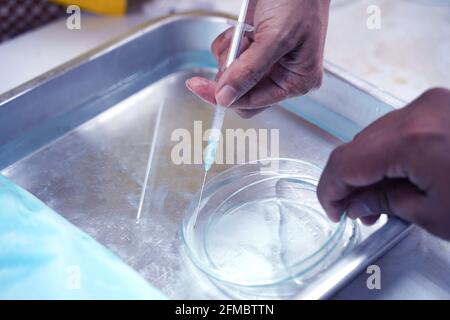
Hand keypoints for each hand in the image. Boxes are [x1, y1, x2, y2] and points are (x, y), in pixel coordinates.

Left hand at [186, 0, 329, 117]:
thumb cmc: (299, 1)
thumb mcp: (275, 37)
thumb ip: (250, 71)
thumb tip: (226, 98)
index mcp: (297, 81)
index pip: (253, 103)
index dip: (226, 97)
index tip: (200, 87)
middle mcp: (283, 76)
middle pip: (241, 93)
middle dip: (230, 72)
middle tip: (230, 51)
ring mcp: (267, 62)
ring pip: (232, 76)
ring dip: (230, 54)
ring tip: (244, 33)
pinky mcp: (254, 49)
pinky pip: (229, 58)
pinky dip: (227, 44)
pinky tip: (241, 30)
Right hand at [317, 88, 449, 239]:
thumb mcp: (434, 214)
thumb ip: (384, 202)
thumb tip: (357, 202)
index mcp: (414, 140)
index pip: (345, 162)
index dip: (330, 189)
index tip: (333, 208)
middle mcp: (420, 111)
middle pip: (358, 145)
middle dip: (349, 180)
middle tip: (355, 208)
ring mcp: (432, 103)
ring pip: (375, 135)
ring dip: (368, 167)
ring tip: (379, 196)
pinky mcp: (441, 104)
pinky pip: (398, 128)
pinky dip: (389, 154)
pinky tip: (396, 175)